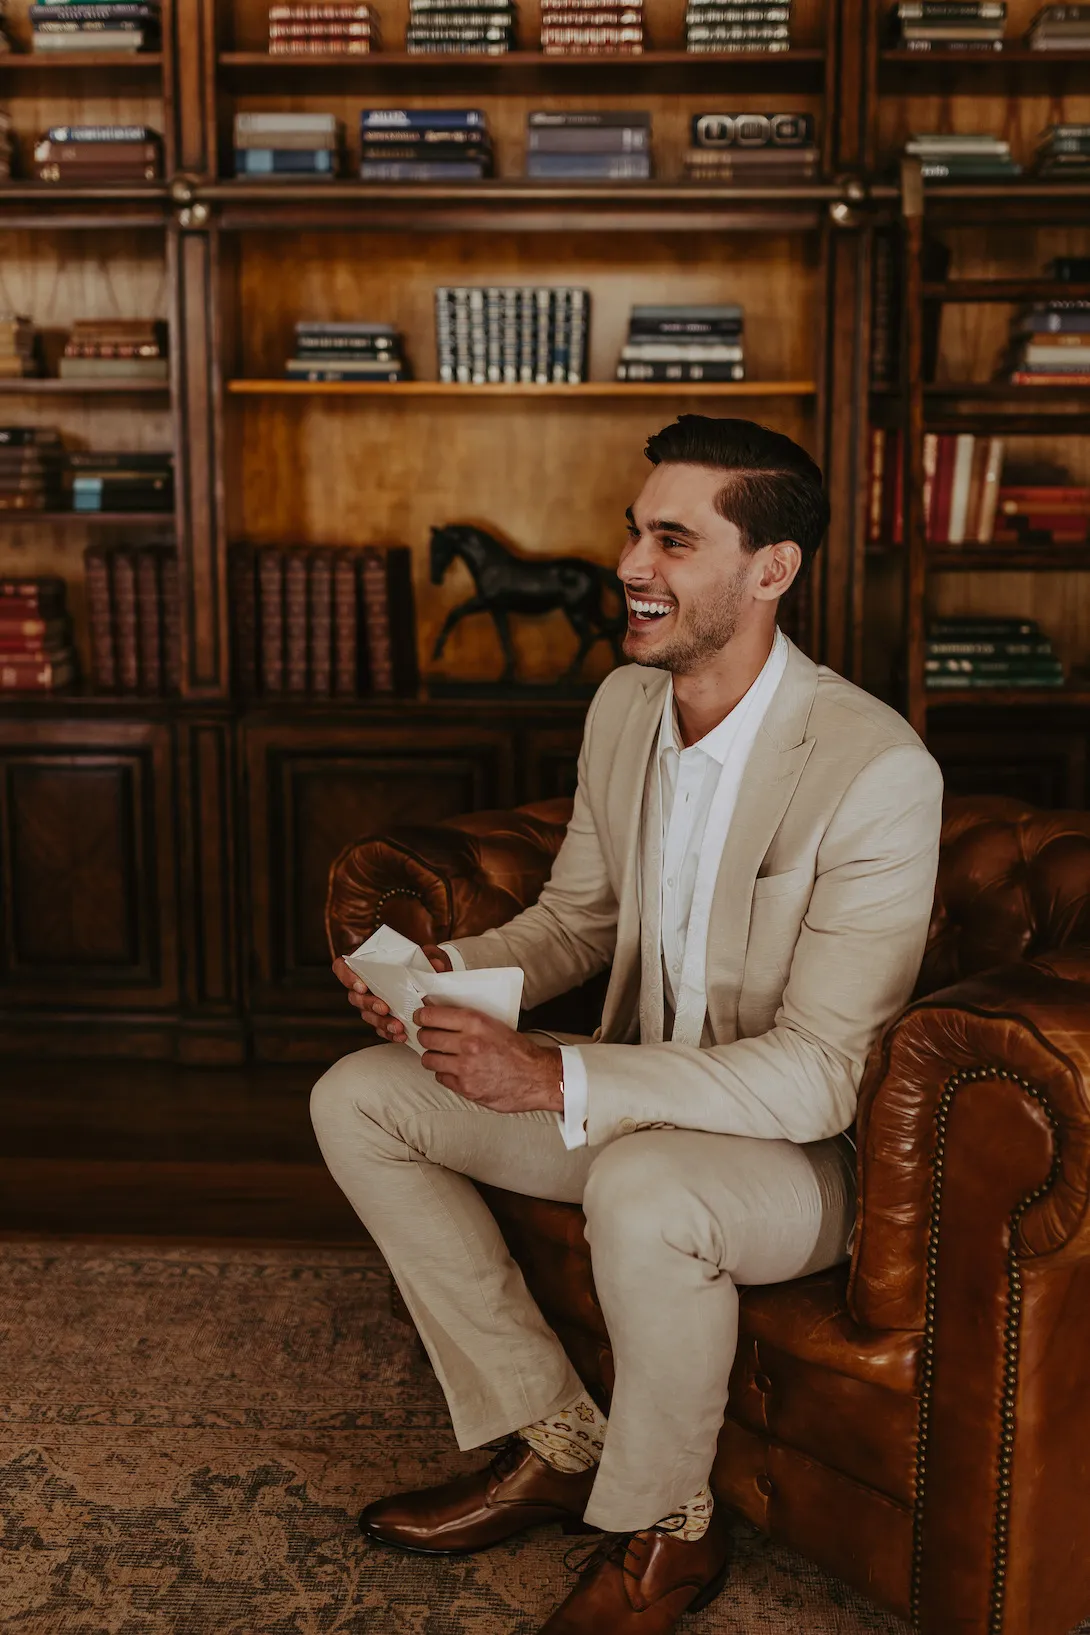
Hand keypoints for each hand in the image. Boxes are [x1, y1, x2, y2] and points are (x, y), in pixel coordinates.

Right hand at [332, 944, 451, 1042]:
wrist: (429, 979)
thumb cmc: (421, 963)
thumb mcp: (426, 955)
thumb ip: (430, 958)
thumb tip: (437, 967)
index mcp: (366, 964)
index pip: (342, 967)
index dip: (347, 977)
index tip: (362, 986)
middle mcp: (363, 985)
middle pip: (355, 997)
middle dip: (369, 1004)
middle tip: (384, 1008)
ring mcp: (370, 1003)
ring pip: (367, 1015)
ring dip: (381, 1022)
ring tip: (397, 1026)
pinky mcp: (381, 1018)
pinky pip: (379, 1029)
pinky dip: (390, 1033)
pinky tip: (401, 1036)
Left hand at [414, 1004, 563, 1113]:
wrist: (537, 1076)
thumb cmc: (518, 1050)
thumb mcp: (494, 1024)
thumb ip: (467, 1020)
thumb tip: (439, 1011)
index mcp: (475, 1022)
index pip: (432, 1015)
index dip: (422, 1016)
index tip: (420, 1017)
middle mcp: (467, 1043)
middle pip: (426, 1037)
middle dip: (425, 1036)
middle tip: (429, 1036)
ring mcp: (465, 1067)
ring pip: (429, 1059)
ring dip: (433, 1056)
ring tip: (441, 1055)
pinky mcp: (466, 1087)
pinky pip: (441, 1077)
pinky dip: (445, 1074)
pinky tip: (455, 1070)